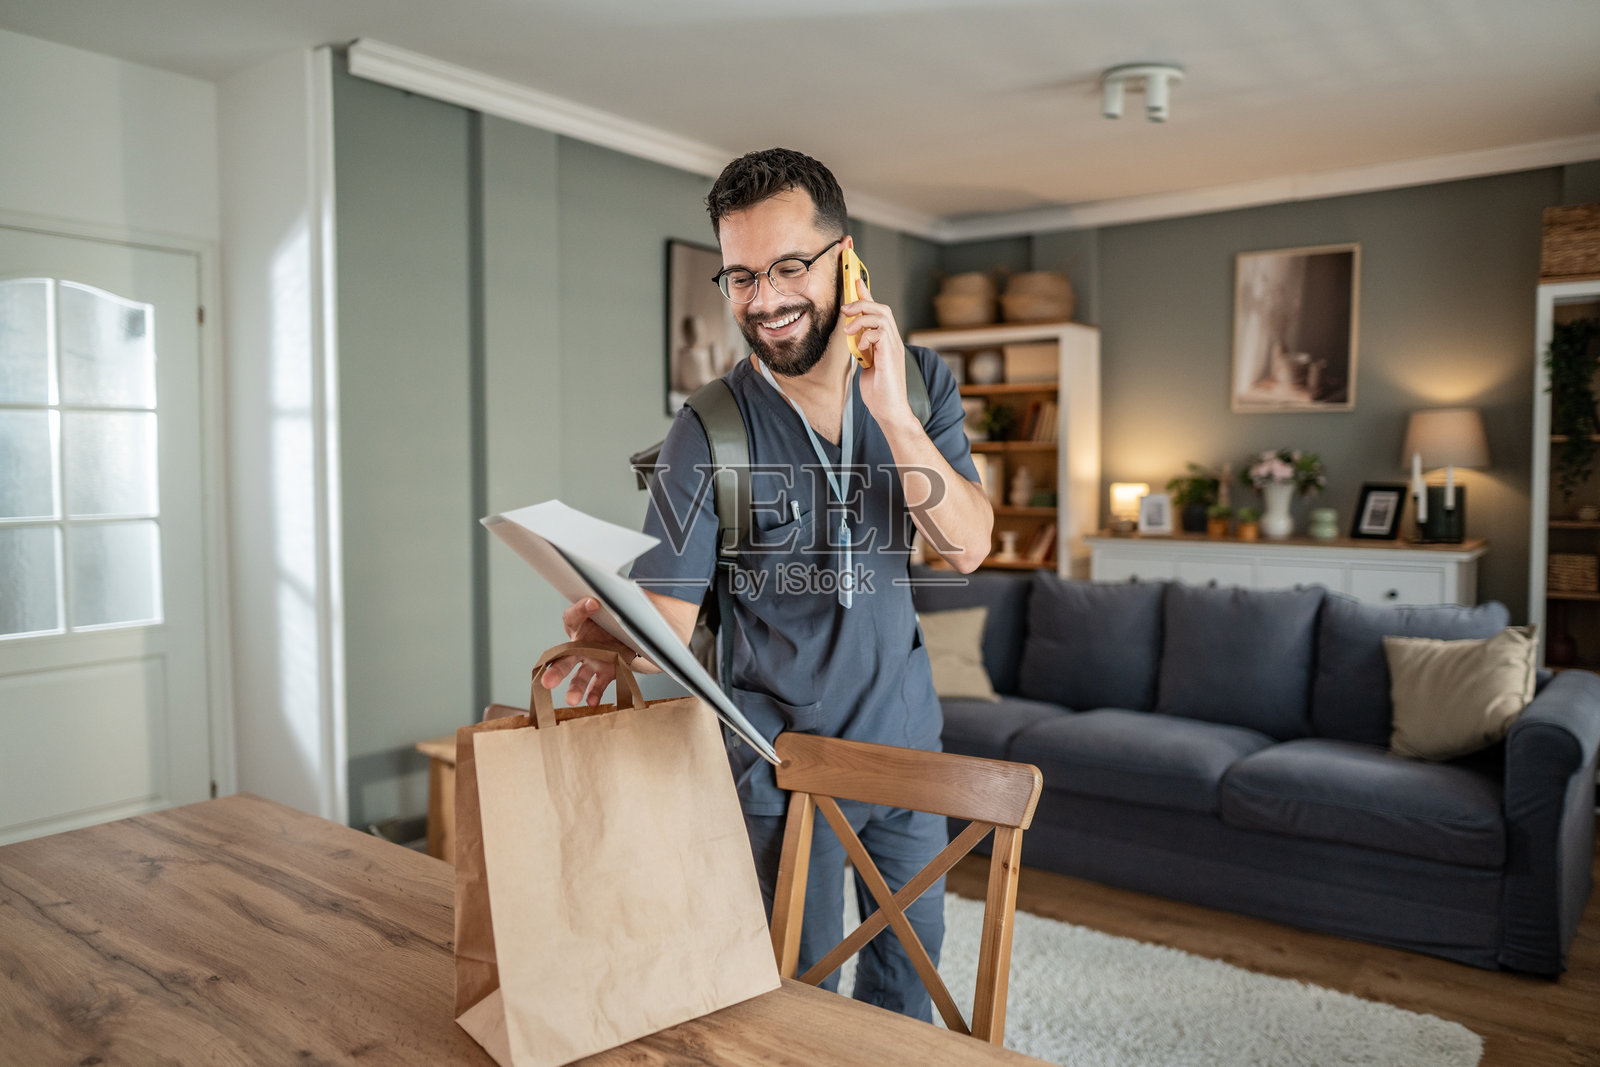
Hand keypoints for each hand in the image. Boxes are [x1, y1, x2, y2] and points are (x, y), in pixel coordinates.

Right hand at [540, 597, 631, 705]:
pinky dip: (595, 694)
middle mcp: (581, 645)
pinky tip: (592, 701)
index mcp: (581, 625)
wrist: (629, 634)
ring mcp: (592, 661)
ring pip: (579, 677)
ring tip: (572, 700)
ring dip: (575, 689)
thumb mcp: (615, 608)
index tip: (593, 602)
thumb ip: (616, 602)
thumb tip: (630, 594)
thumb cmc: (614, 619)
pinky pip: (598, 685)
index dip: (581, 610)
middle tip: (546, 682)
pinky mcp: (605, 672)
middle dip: (555, 671)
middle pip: (564, 658)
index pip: (573, 617)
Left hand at [843, 279, 915, 432]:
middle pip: (882, 308)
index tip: (854, 280)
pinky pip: (880, 334)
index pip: (878, 311)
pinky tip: (859, 346)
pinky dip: (866, 335)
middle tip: (845, 308)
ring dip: (861, 318)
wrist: (889, 411)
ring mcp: (894, 347)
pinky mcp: (890, 356)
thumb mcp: (865, 364)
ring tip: (848, 329)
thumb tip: (852, 335)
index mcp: (886, 342)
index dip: (867, 294)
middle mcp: (893, 341)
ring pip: (882, 317)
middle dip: (862, 302)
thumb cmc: (878, 392)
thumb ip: (861, 348)